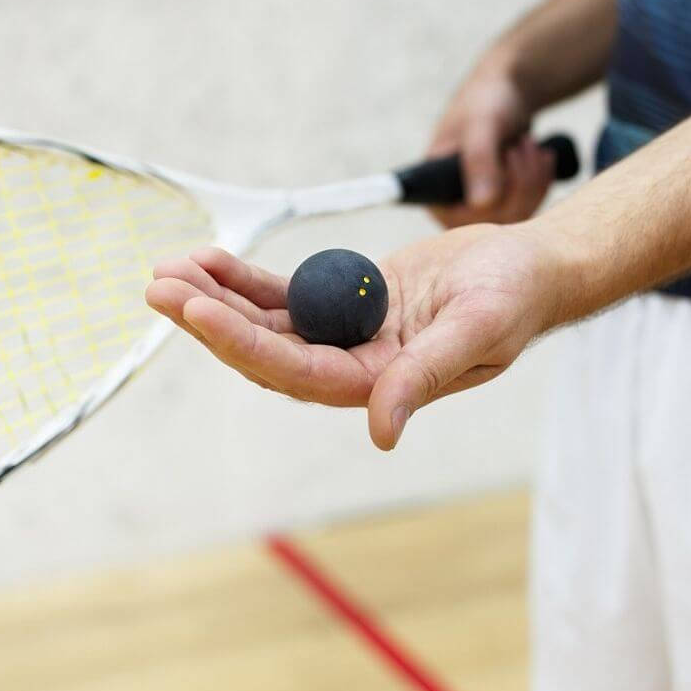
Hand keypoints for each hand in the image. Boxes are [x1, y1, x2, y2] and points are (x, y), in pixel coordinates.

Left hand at [145, 228, 565, 450]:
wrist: (531, 267)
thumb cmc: (515, 298)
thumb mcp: (477, 332)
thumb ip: (424, 377)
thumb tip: (382, 431)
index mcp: (381, 385)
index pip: (295, 370)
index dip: (242, 342)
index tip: (197, 310)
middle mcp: (353, 368)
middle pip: (264, 351)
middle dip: (209, 319)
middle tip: (158, 287)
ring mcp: (345, 336)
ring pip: (264, 323)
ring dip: (215, 298)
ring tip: (167, 270)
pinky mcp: (344, 303)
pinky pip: (283, 296)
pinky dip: (244, 280)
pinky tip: (209, 259)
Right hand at [428, 58, 555, 226]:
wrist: (507, 92)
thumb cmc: (486, 100)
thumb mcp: (481, 125)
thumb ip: (479, 160)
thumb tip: (482, 204)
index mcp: (433, 189)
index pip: (460, 219)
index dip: (491, 198)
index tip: (508, 156)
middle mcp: (452, 205)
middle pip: (494, 220)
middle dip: (519, 180)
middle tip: (523, 144)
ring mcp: (478, 208)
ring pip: (516, 218)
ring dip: (532, 179)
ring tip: (529, 144)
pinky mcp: (502, 205)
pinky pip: (529, 211)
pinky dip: (540, 182)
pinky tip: (539, 156)